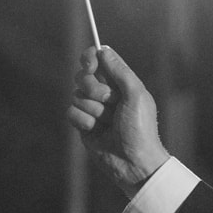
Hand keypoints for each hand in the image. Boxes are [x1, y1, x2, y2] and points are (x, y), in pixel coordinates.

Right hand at [67, 45, 169, 196]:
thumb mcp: (136, 95)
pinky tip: (97, 131)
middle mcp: (107, 94)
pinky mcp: (84, 125)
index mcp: (122, 84)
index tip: (90, 65)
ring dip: (93, 109)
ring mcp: (94, 110)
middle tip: (108, 101)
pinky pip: (71, 113)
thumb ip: (120, 71)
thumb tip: (103, 50)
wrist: (133, 162)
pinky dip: (84, 121)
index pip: (100, 60)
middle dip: (93, 88)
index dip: (91, 59)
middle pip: (84, 76)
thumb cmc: (140, 129)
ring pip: (77, 96)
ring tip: (108, 122)